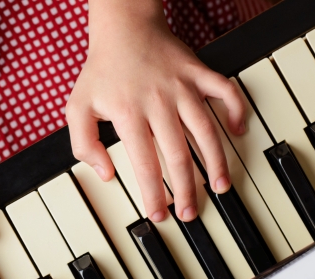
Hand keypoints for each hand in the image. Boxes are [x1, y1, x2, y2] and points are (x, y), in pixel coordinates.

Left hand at [66, 0, 245, 221]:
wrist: (123, 27)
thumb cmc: (100, 71)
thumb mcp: (77, 108)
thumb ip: (83, 144)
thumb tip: (106, 173)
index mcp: (128, 114)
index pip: (145, 164)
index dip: (154, 194)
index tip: (158, 215)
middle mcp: (159, 103)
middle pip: (179, 155)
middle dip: (187, 189)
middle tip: (190, 213)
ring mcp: (182, 87)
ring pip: (206, 130)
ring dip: (217, 161)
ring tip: (221, 186)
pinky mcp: (199, 72)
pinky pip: (226, 91)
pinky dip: (237, 110)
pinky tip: (238, 131)